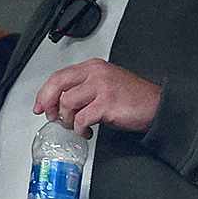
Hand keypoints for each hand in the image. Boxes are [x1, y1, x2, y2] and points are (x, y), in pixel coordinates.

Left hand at [33, 57, 161, 136]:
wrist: (157, 106)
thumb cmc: (132, 98)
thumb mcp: (104, 85)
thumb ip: (82, 88)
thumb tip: (57, 102)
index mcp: (93, 67)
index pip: (59, 76)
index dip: (45, 92)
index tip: (39, 105)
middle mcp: (95, 73)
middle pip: (58, 85)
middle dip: (48, 103)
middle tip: (50, 116)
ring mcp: (101, 87)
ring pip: (67, 103)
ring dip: (68, 120)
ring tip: (77, 126)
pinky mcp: (107, 103)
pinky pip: (82, 118)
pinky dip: (80, 129)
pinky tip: (87, 131)